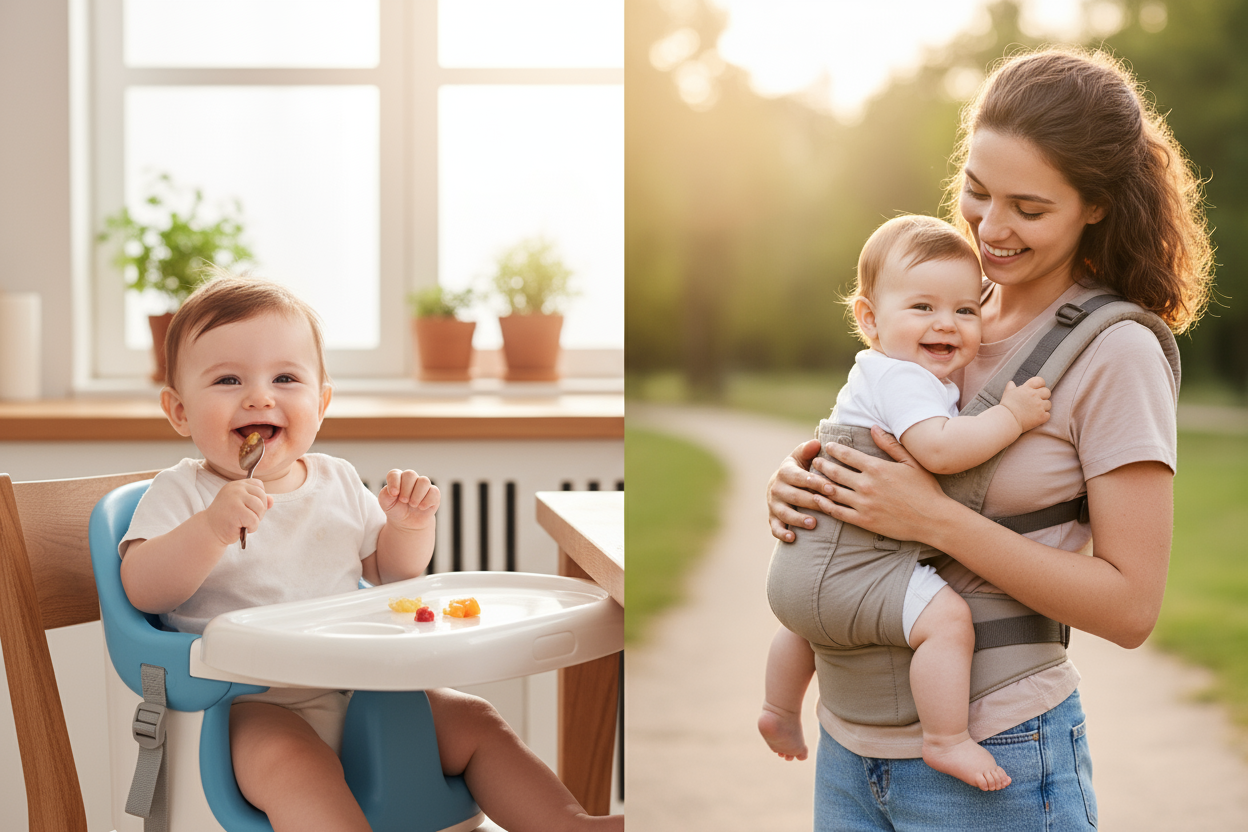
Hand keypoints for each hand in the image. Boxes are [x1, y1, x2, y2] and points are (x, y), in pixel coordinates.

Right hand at [206, 478, 271, 546]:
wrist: (209, 530)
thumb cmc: (227, 518)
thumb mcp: (243, 506)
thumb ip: (257, 501)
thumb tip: (272, 499)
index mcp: (237, 485)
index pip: (259, 485)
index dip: (260, 498)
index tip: (251, 507)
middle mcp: (236, 489)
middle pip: (262, 496)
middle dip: (260, 510)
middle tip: (249, 519)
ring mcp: (235, 499)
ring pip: (260, 508)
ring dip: (256, 520)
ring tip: (245, 523)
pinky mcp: (236, 511)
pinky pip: (254, 520)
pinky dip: (252, 528)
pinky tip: (242, 528)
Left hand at [379, 468, 439, 531]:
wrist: (407, 523)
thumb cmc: (396, 510)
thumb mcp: (385, 504)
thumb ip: (385, 495)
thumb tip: (394, 491)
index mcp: (397, 479)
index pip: (394, 474)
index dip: (394, 482)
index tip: (394, 494)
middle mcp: (411, 479)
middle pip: (410, 474)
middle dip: (406, 489)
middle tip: (404, 501)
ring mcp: (423, 486)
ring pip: (424, 481)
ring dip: (417, 495)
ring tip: (413, 505)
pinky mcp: (434, 494)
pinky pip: (434, 491)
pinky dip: (427, 501)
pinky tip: (421, 507)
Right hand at [766, 438, 838, 541]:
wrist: (781, 484)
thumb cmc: (799, 470)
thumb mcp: (801, 457)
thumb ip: (808, 450)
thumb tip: (816, 443)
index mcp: (785, 472)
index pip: (800, 477)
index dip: (815, 482)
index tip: (831, 487)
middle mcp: (777, 488)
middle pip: (795, 496)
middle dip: (811, 502)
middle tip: (828, 506)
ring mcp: (774, 504)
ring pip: (785, 513)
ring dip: (798, 519)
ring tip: (813, 524)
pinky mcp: (772, 518)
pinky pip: (775, 527)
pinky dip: (782, 533)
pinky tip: (792, 538)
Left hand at [812, 425, 948, 542]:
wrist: (934, 519)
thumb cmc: (925, 489)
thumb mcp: (911, 462)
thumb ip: (889, 444)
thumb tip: (873, 427)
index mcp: (877, 468)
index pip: (847, 455)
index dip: (834, 449)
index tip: (827, 446)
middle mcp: (866, 485)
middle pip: (835, 472)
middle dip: (822, 465)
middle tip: (814, 461)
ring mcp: (863, 504)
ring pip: (833, 491)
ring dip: (820, 484)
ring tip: (812, 479)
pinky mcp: (864, 521)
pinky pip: (838, 512)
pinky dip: (825, 505)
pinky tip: (818, 500)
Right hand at [1001, 376, 1051, 432]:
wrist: (1007, 420)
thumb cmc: (1006, 407)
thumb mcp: (1007, 394)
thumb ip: (1011, 387)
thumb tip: (1011, 383)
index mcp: (1027, 388)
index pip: (1040, 381)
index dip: (1041, 385)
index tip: (1038, 389)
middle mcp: (1034, 395)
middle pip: (1047, 392)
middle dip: (1044, 396)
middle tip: (1037, 402)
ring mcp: (1039, 406)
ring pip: (1048, 404)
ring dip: (1043, 407)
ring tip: (1035, 411)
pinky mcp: (1042, 416)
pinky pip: (1048, 415)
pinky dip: (1043, 417)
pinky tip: (1036, 418)